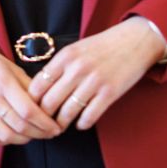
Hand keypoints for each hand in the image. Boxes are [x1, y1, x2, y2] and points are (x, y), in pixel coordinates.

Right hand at [0, 44, 60, 146]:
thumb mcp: (12, 68)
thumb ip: (30, 86)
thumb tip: (47, 105)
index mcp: (3, 82)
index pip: (29, 110)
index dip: (46, 123)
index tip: (56, 127)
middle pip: (20, 126)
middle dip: (41, 133)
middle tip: (50, 133)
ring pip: (7, 136)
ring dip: (26, 139)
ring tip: (35, 135)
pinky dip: (8, 141)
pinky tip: (16, 136)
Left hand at [29, 21, 166, 129]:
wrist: (135, 41)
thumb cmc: (102, 46)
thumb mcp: (76, 48)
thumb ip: (59, 66)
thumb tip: (39, 89)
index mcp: (65, 56)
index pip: (38, 85)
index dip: (32, 101)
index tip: (32, 108)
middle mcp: (77, 69)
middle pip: (49, 102)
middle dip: (44, 116)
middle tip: (44, 123)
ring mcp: (94, 82)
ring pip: (67, 112)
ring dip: (61, 123)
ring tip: (59, 126)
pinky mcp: (110, 93)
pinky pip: (89, 116)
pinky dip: (82, 124)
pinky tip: (80, 123)